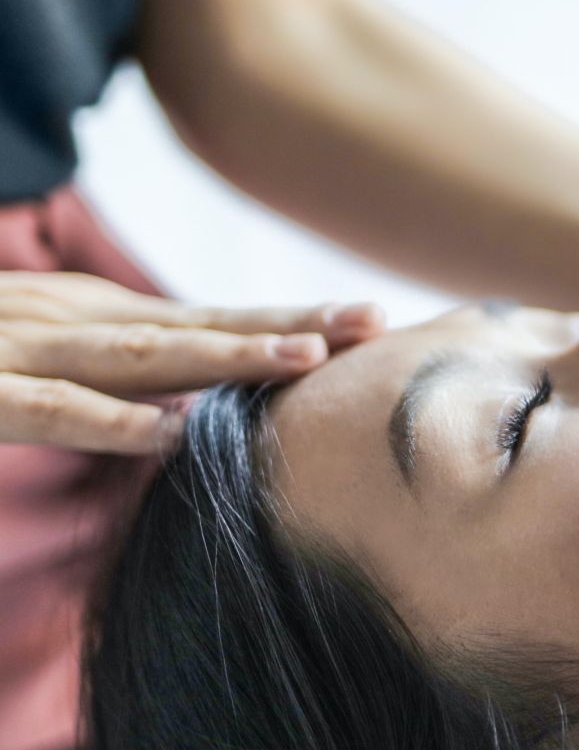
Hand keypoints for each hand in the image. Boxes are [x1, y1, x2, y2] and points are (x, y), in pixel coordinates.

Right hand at [0, 272, 385, 453]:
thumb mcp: (42, 351)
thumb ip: (118, 370)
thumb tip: (195, 407)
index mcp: (93, 318)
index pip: (212, 323)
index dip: (291, 323)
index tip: (373, 323)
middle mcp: (71, 323)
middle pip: (199, 328)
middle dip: (290, 326)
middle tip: (373, 322)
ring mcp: (25, 352)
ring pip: (142, 355)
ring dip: (227, 354)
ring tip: (309, 356)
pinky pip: (52, 407)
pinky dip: (110, 419)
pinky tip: (171, 431)